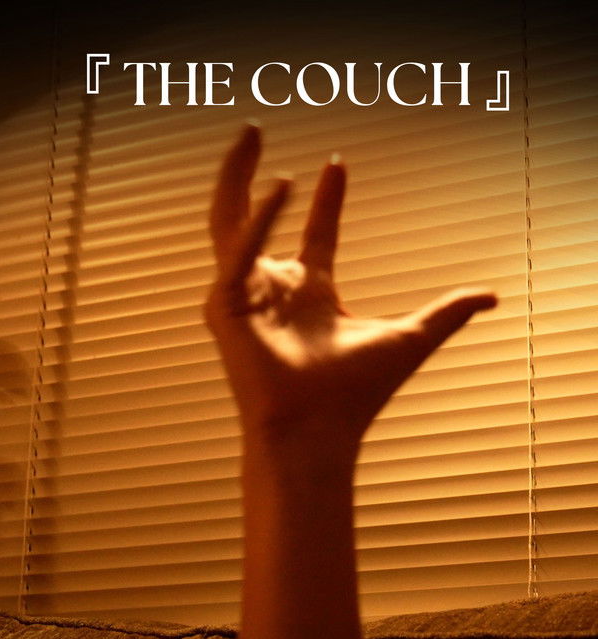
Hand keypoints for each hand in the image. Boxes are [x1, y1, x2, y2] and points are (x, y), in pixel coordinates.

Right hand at [207, 124, 496, 456]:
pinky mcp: (224, 308)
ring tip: (250, 135)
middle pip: (254, 221)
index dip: (325, 201)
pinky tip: (282, 186)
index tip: (338, 166)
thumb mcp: (411, 337)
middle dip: (251, 176)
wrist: (320, 431)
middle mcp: (274, 293)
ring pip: (230, 224)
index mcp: (311, 297)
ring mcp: (245, 298)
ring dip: (236, 179)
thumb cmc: (356, 395)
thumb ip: (446, 312)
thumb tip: (490, 296)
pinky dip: (258, 221)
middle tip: (255, 130)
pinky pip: (237, 252)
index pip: (314, 236)